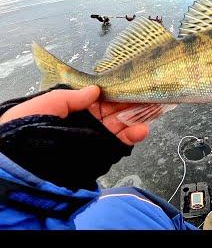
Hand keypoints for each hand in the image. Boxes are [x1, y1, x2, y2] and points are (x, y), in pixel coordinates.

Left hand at [0, 85, 148, 145]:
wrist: (21, 165)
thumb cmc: (27, 129)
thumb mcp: (45, 104)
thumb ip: (72, 97)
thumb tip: (96, 90)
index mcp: (73, 109)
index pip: (101, 97)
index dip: (117, 90)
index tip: (133, 82)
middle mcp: (87, 123)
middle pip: (116, 110)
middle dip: (133, 101)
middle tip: (151, 93)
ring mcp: (96, 138)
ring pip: (122, 125)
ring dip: (138, 117)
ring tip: (154, 109)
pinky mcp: (101, 153)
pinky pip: (120, 143)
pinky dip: (133, 136)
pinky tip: (143, 129)